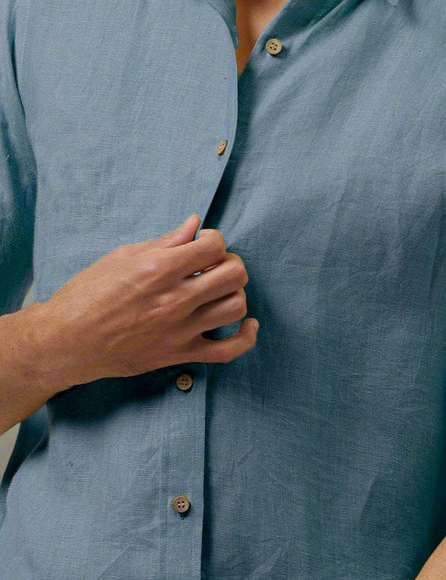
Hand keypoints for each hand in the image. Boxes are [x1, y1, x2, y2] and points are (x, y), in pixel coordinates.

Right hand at [27, 215, 257, 391]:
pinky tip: (246, 324)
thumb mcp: (122, 257)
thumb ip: (165, 242)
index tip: (203, 245)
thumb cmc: (86, 294)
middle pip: (234, 274)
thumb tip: (194, 225)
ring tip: (219, 290)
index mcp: (159, 269)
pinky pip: (228, 351)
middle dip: (230, 263)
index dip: (214, 240)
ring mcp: (180, 330)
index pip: (215, 245)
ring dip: (235, 293)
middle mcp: (175, 299)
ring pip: (237, 306)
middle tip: (214, 265)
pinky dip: (245, 337)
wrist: (65, 341)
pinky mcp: (179, 354)